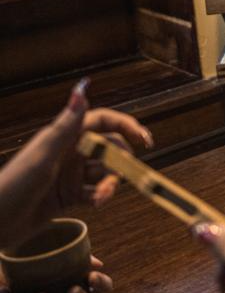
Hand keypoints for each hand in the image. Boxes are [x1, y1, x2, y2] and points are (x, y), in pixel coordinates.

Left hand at [0, 81, 152, 248]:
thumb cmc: (12, 186)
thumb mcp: (42, 156)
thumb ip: (66, 125)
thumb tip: (82, 89)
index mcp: (64, 137)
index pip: (103, 121)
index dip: (126, 126)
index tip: (144, 140)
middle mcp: (69, 152)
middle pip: (109, 149)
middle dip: (120, 163)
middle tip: (119, 178)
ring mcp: (69, 174)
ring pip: (104, 172)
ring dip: (109, 184)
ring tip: (101, 197)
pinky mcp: (67, 195)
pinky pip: (94, 191)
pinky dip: (99, 197)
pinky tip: (95, 203)